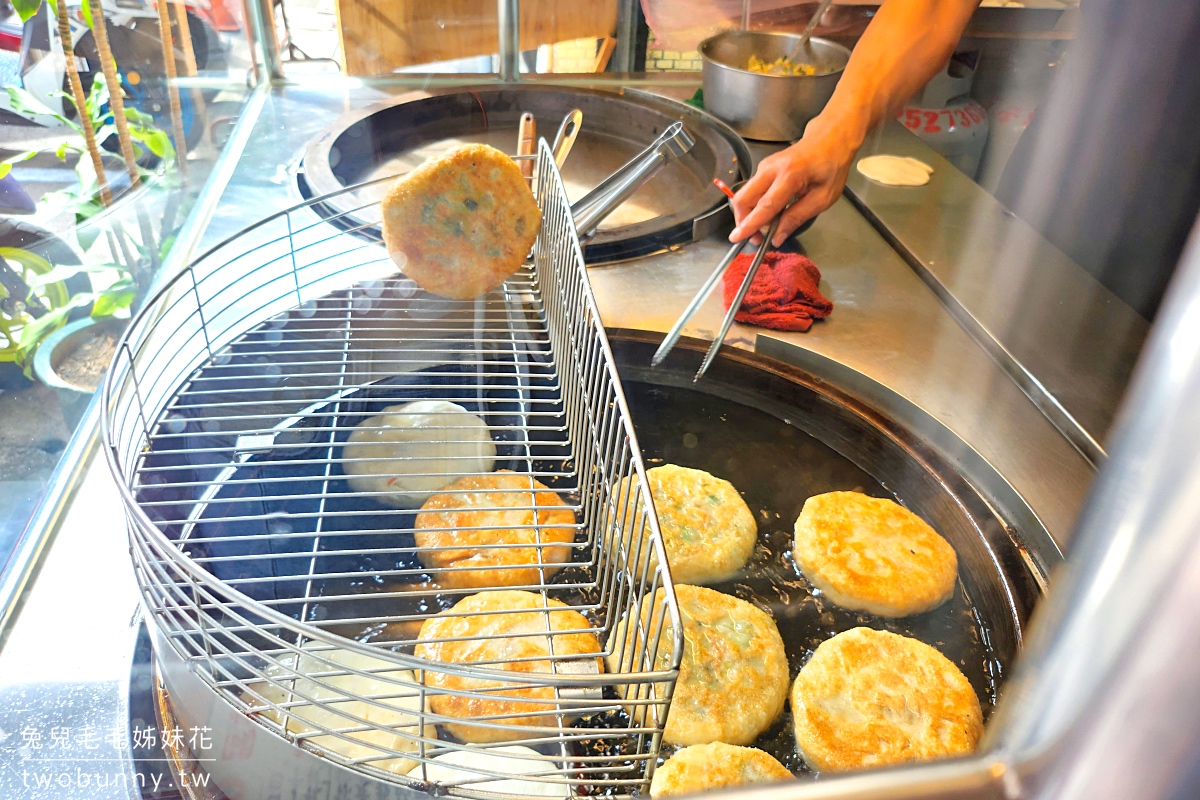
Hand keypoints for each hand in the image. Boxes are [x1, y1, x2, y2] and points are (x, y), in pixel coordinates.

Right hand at [729, 122, 858, 246]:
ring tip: (765, 228)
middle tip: (755, 238)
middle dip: (743, 221)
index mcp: (790, 175)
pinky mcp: (763, 168)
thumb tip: (777, 237)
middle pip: (744, 198)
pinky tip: (770, 213)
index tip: (737, 238)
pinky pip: (752, 191)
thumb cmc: (831, 167)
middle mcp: (771, 169)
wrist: (830, 139)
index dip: (751, 224)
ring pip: (745, 195)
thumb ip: (797, 217)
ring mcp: (764, 166)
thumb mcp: (823, 198)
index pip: (765, 205)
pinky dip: (755, 206)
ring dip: (749, 215)